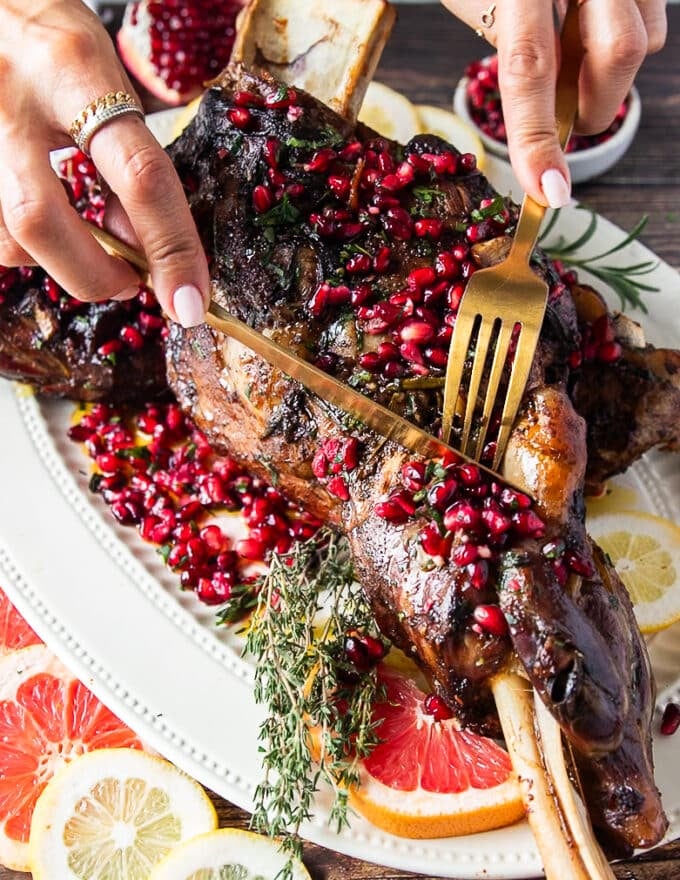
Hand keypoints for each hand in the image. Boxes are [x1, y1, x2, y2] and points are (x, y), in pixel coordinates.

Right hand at [0, 0, 209, 326]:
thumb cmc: (51, 39)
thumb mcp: (102, 78)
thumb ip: (125, 159)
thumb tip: (143, 250)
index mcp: (74, 68)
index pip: (138, 174)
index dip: (171, 250)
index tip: (190, 305)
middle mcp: (10, 98)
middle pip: (41, 221)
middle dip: (92, 274)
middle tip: (127, 283)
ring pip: (4, 235)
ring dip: (54, 260)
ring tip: (81, 242)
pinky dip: (21, 245)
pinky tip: (42, 225)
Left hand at [441, 0, 666, 206]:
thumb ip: (513, 46)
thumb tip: (551, 112)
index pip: (529, 68)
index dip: (538, 139)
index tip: (550, 190)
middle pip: (616, 53)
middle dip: (597, 105)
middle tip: (572, 121)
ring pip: (645, 36)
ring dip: (611, 71)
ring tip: (575, 55)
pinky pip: (655, 12)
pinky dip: (627, 35)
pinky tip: (592, 26)